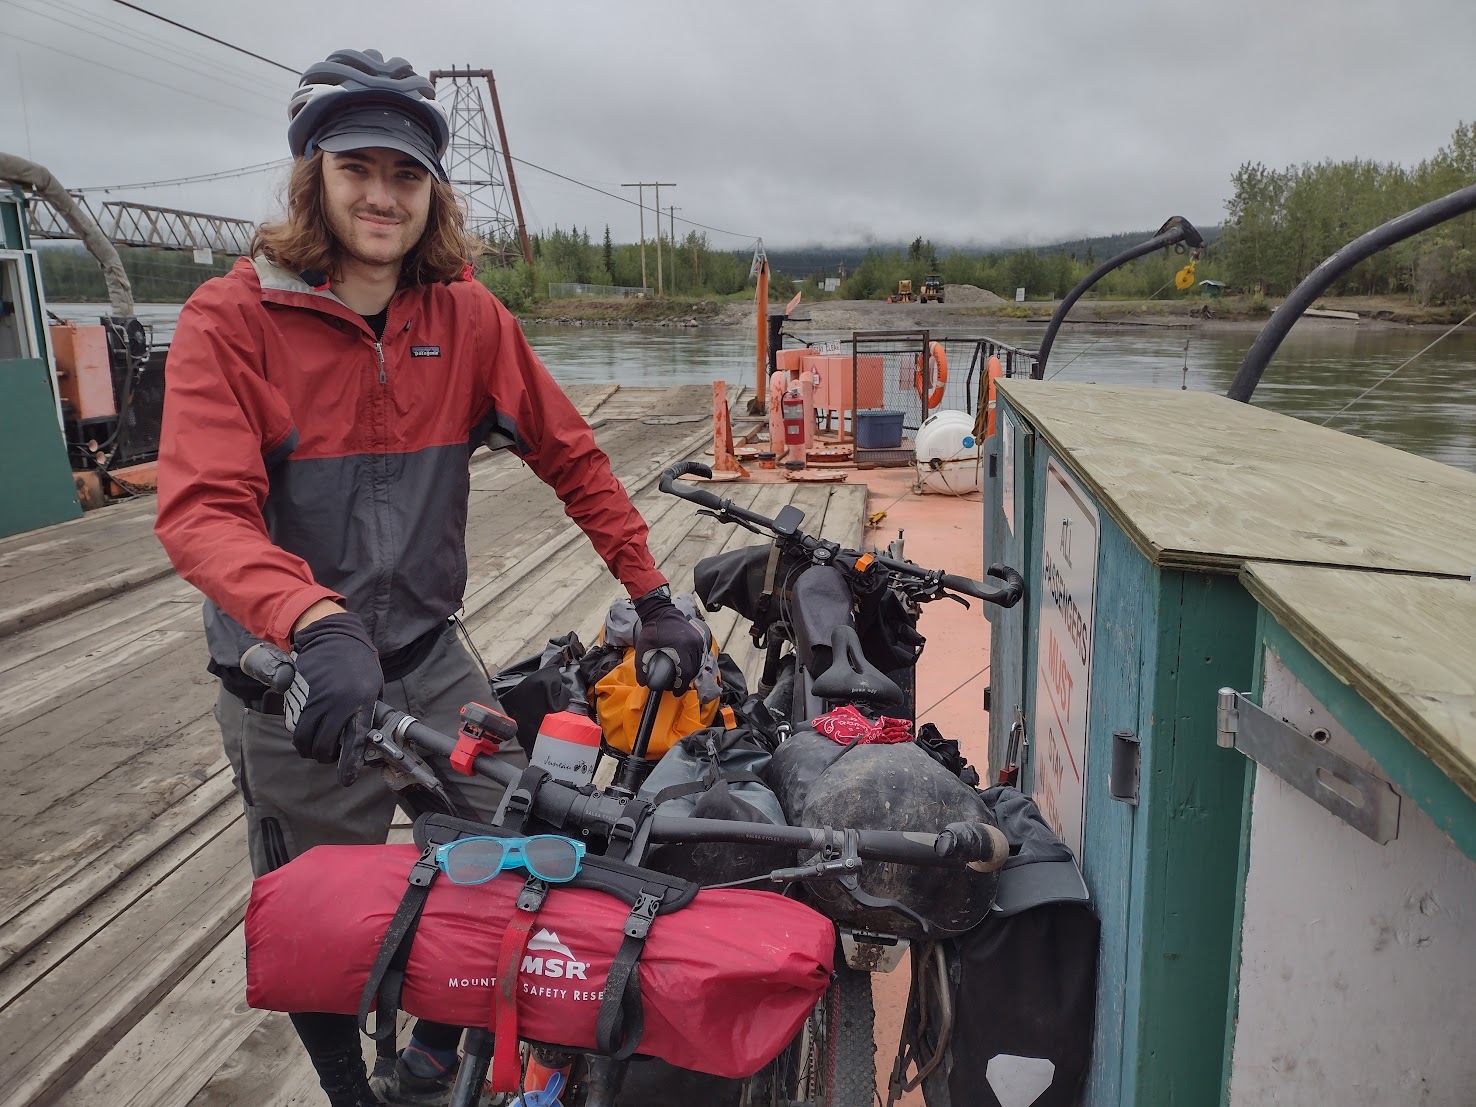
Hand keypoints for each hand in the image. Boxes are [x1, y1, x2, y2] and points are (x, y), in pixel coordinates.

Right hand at [283, 612, 382, 782]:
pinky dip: (298, 732)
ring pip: (303, 739)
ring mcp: (313, 701)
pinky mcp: (296, 697)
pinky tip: (307, 726)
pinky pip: (293, 725)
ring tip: (316, 744)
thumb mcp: (372, 686)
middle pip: (322, 746)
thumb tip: (363, 737)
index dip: (349, 764)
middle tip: (329, 755)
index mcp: (360, 703)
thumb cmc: (359, 663)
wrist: (333, 637)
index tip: (346, 779)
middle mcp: (335, 705)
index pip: (353, 741)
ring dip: (309, 747)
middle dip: (325, 757)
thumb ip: (367, 712)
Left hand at [632, 589, 706, 692]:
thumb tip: (643, 683)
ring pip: (699, 664)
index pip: (686, 672)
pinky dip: (695, 665)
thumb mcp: (644, 647)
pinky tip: (687, 669)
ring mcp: (698, 641)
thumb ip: (641, 666)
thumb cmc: (652, 629)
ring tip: (681, 680)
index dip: (681, 685)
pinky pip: (700, 656)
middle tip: (676, 687)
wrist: (661, 611)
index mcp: (681, 647)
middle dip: (685, 681)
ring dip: (691, 674)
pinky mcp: (699, 639)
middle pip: (694, 670)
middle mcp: (693, 645)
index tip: (675, 692)